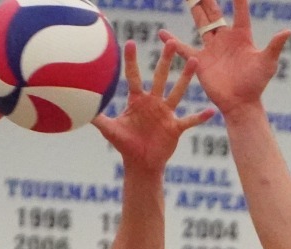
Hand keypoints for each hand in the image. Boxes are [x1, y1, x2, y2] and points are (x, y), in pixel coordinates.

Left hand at [94, 40, 216, 171]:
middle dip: (165, 61)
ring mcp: (166, 113)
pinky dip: (200, 117)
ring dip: (186, 78)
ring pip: (177, 92)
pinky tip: (211, 111)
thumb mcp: (109, 130)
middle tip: (171, 42)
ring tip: (194, 62)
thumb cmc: (125, 145)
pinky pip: (190, 121)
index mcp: (138, 100)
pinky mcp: (175, 127)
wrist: (141, 163)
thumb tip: (79, 107)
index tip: (130, 43)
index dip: (131, 60)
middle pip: (161, 77)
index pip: (134, 76)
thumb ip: (97, 117)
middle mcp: (154, 102)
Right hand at [160, 0, 290, 117]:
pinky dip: (172, 42)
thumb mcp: (267, 63)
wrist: (241, 104)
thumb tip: (288, 31)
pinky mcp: (200, 60)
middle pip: (215, 12)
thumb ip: (274, 46)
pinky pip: (184, 49)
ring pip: (201, 23)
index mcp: (242, 36)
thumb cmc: (256, 84)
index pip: (240, 12)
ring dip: (194, 9)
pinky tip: (162, 33)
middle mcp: (225, 38)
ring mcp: (212, 48)